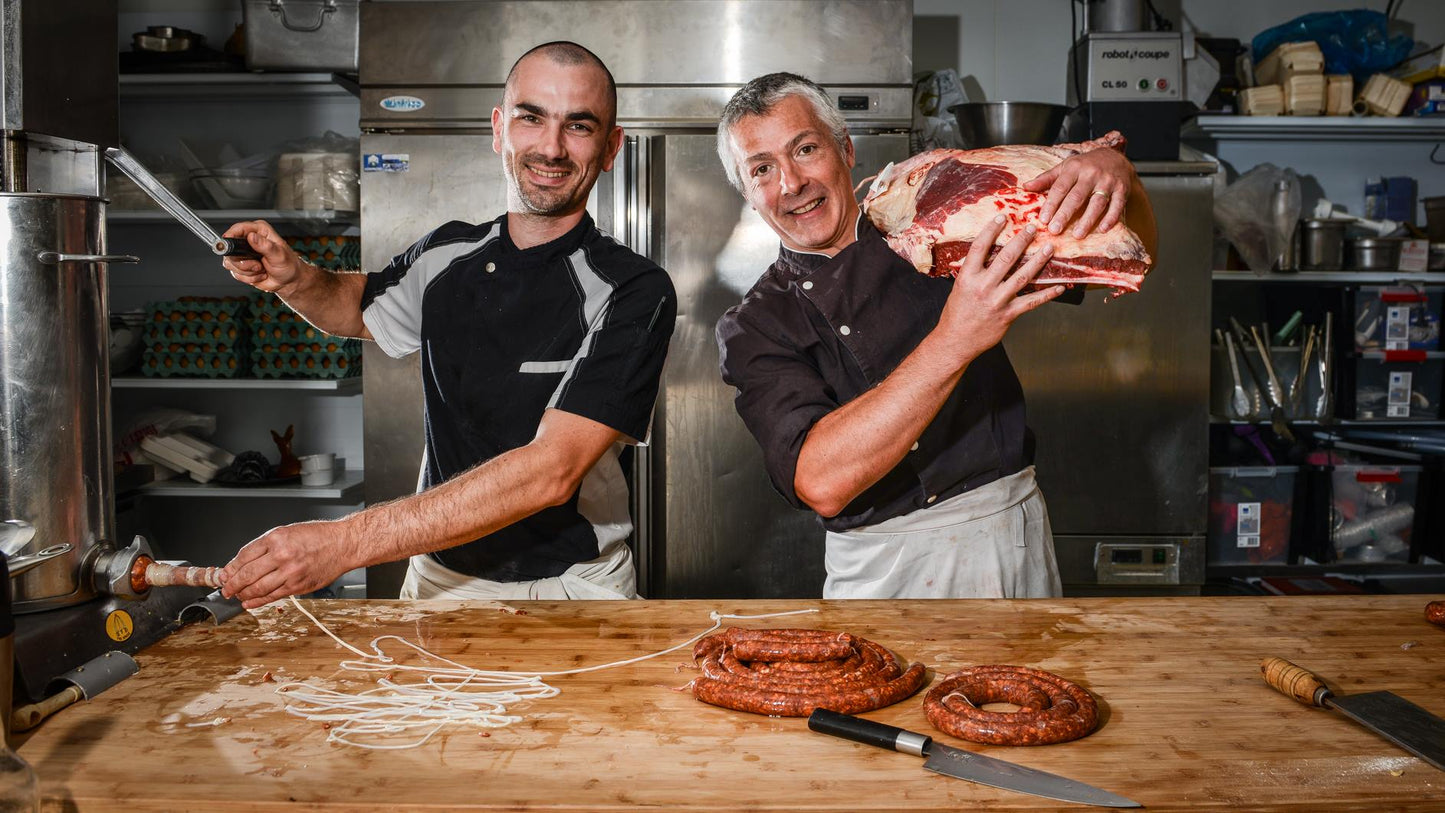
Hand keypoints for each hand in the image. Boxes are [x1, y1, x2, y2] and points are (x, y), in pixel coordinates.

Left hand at [219, 520, 348, 608]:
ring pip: (257, 588)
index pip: (244, 556)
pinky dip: (257, 601)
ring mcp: (290, 572)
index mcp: (276, 538)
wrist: (342, 545)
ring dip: (242, 594)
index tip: (224, 574)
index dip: (230, 568)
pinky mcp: (297, 586)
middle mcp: (282, 555)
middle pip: (247, 574)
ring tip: (236, 595)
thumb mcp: (287, 532)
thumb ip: (265, 547)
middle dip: (232, 584)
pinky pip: (272, 596)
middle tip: (225, 588)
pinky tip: (249, 602)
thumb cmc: (317, 537)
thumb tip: (244, 563)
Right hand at [221, 220, 306, 296]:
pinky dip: (248, 277)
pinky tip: (259, 274)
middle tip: (258, 265)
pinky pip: (235, 273)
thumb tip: (252, 237)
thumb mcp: (280, 255)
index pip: (239, 228)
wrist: (289, 281)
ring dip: (247, 271)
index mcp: (260, 231)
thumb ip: (265, 246)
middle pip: (230, 248)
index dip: (231, 235)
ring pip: (231, 263)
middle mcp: (249, 240)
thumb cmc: (288, 265)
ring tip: (261, 269)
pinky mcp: (241, 266)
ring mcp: (243, 254)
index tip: (229, 245)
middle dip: (243, 262)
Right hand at [935, 216, 1063, 355]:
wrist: (956, 341)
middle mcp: (982, 287)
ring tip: (1049, 248)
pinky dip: (1047, 294)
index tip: (1002, 217)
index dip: (991, 230)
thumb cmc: (957, 313)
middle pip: (1006, 259)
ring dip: (1038, 261)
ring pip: (1022, 277)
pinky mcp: (1008, 315)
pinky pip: (1032, 302)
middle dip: (1021, 240)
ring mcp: (997, 301)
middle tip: (1033, 227)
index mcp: (967, 277)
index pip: (980, 248)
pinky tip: (1060, 286)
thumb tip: (989, 253)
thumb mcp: (959, 287)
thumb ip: (974, 271)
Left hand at [1021, 148, 1137, 238]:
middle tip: (1055, 230)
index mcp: (1074, 168)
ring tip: (1077, 234)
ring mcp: (1108, 181)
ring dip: (1088, 220)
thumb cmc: (1085, 165)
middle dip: (1065, 214)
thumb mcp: (1065, 167)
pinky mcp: (1122, 189)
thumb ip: (1046, 178)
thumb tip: (1025, 187)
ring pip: (1097, 202)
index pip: (1060, 187)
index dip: (1051, 204)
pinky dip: (1111, 218)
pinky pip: (1117, 205)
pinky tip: (1103, 229)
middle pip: (1077, 196)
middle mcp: (1091, 174)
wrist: (1115, 157)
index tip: (1043, 220)